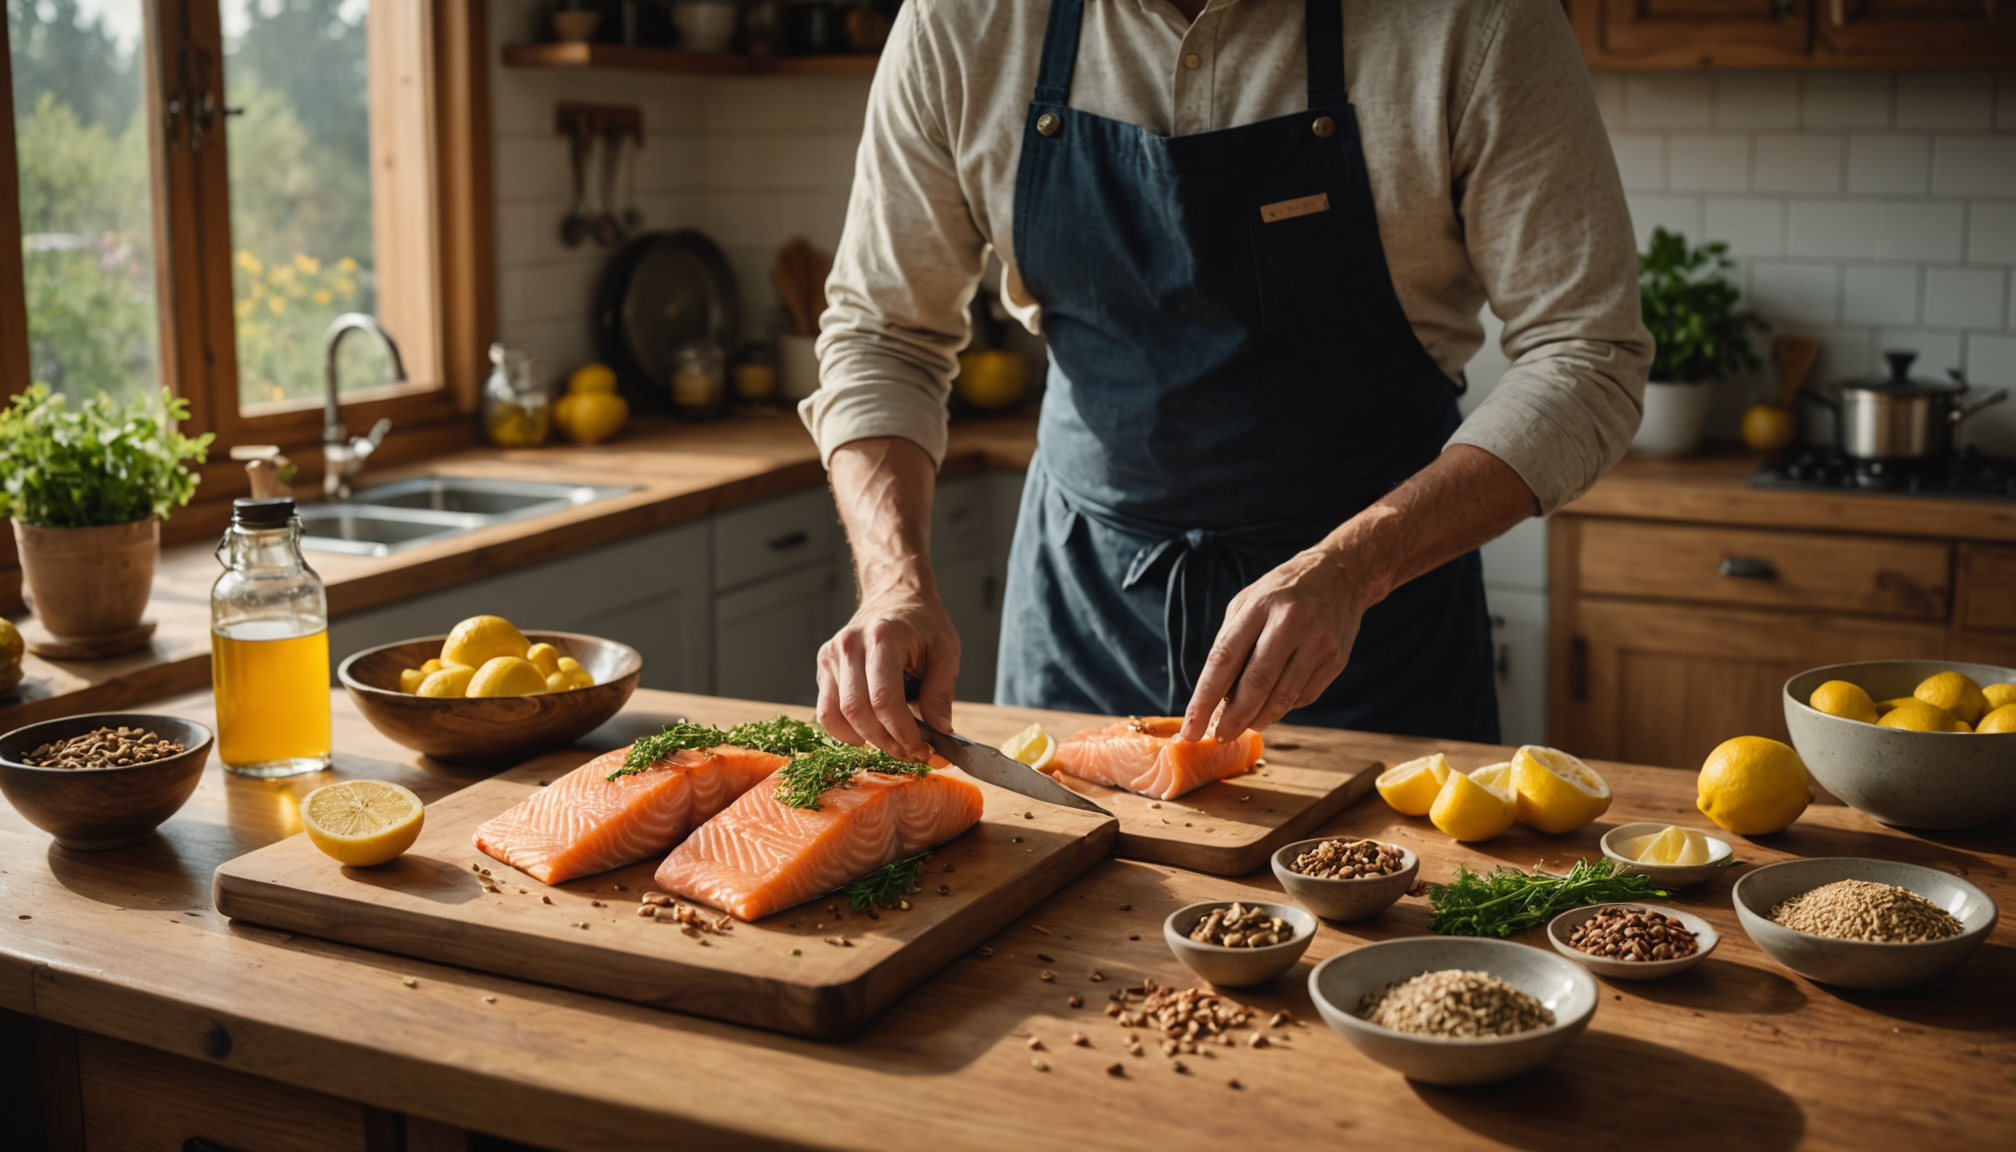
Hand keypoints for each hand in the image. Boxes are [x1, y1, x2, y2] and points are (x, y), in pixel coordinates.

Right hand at [816, 585, 959, 760]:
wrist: (895, 595)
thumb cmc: (922, 622)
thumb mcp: (946, 650)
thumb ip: (941, 692)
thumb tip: (940, 732)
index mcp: (882, 638)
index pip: (884, 699)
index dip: (902, 733)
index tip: (923, 750)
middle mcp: (849, 645)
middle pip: (857, 712)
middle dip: (887, 742)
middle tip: (912, 753)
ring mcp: (831, 656)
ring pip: (836, 715)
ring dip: (866, 740)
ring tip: (893, 744)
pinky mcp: (824, 667)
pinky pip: (826, 711)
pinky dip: (845, 731)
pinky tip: (869, 733)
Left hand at [1178, 547, 1364, 740]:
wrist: (1339, 575)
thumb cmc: (1282, 593)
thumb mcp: (1247, 603)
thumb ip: (1230, 643)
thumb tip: (1216, 696)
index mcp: (1259, 606)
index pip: (1224, 660)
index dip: (1204, 699)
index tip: (1191, 728)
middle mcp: (1290, 623)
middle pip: (1256, 684)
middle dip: (1233, 718)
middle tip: (1220, 736)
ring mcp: (1318, 642)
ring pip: (1283, 697)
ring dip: (1259, 718)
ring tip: (1245, 724)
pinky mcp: (1337, 659)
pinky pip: (1304, 696)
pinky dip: (1285, 706)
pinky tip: (1275, 702)